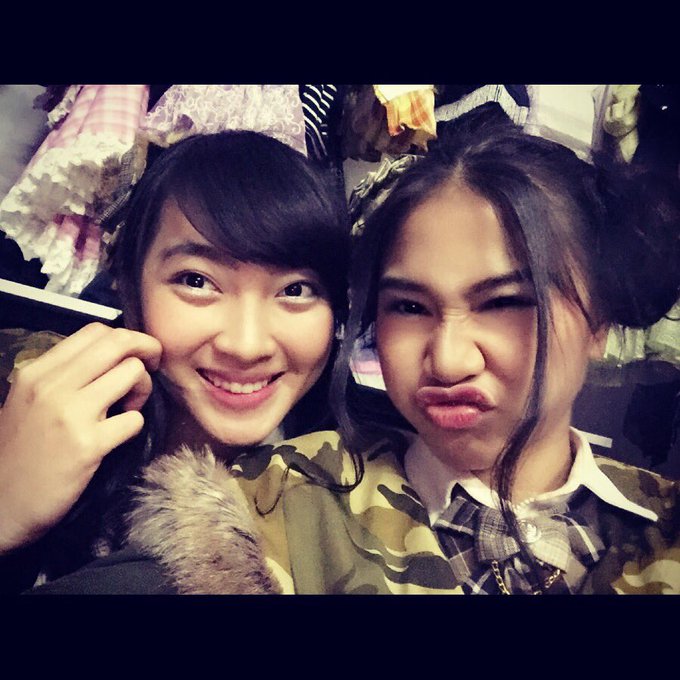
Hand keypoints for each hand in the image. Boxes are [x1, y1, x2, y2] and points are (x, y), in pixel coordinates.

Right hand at [0, 322, 161, 553]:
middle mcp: (52, 386)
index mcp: (37, 372)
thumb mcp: (29, 401)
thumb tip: (112, 357)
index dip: (127, 338)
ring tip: (130, 407)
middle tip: (152, 369)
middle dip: (148, 350)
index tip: (135, 356)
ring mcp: (70, 415)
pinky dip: (137, 424)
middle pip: (118, 343)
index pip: (95, 331)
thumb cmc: (21, 453)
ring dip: (144, 388)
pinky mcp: (87, 445)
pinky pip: (135, 419)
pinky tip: (120, 434)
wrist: (1, 506)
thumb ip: (64, 376)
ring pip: (133, 372)